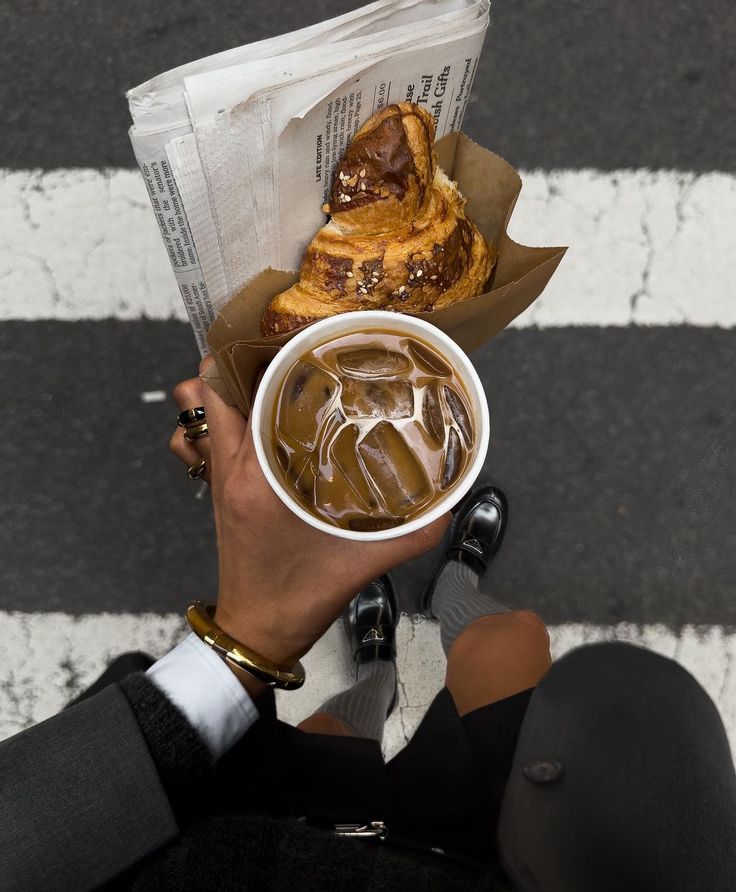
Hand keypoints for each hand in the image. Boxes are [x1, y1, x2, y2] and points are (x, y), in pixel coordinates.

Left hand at [170, 358, 448, 673]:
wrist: (254, 634)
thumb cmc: (296, 600)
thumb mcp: (358, 566)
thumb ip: (408, 536)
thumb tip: (450, 507)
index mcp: (251, 477)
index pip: (225, 394)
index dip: (247, 355)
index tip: (287, 339)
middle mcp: (228, 468)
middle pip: (212, 392)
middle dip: (243, 360)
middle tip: (293, 349)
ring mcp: (220, 478)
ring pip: (210, 412)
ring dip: (235, 387)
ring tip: (282, 375)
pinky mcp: (223, 490)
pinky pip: (220, 435)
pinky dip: (237, 414)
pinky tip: (278, 416)